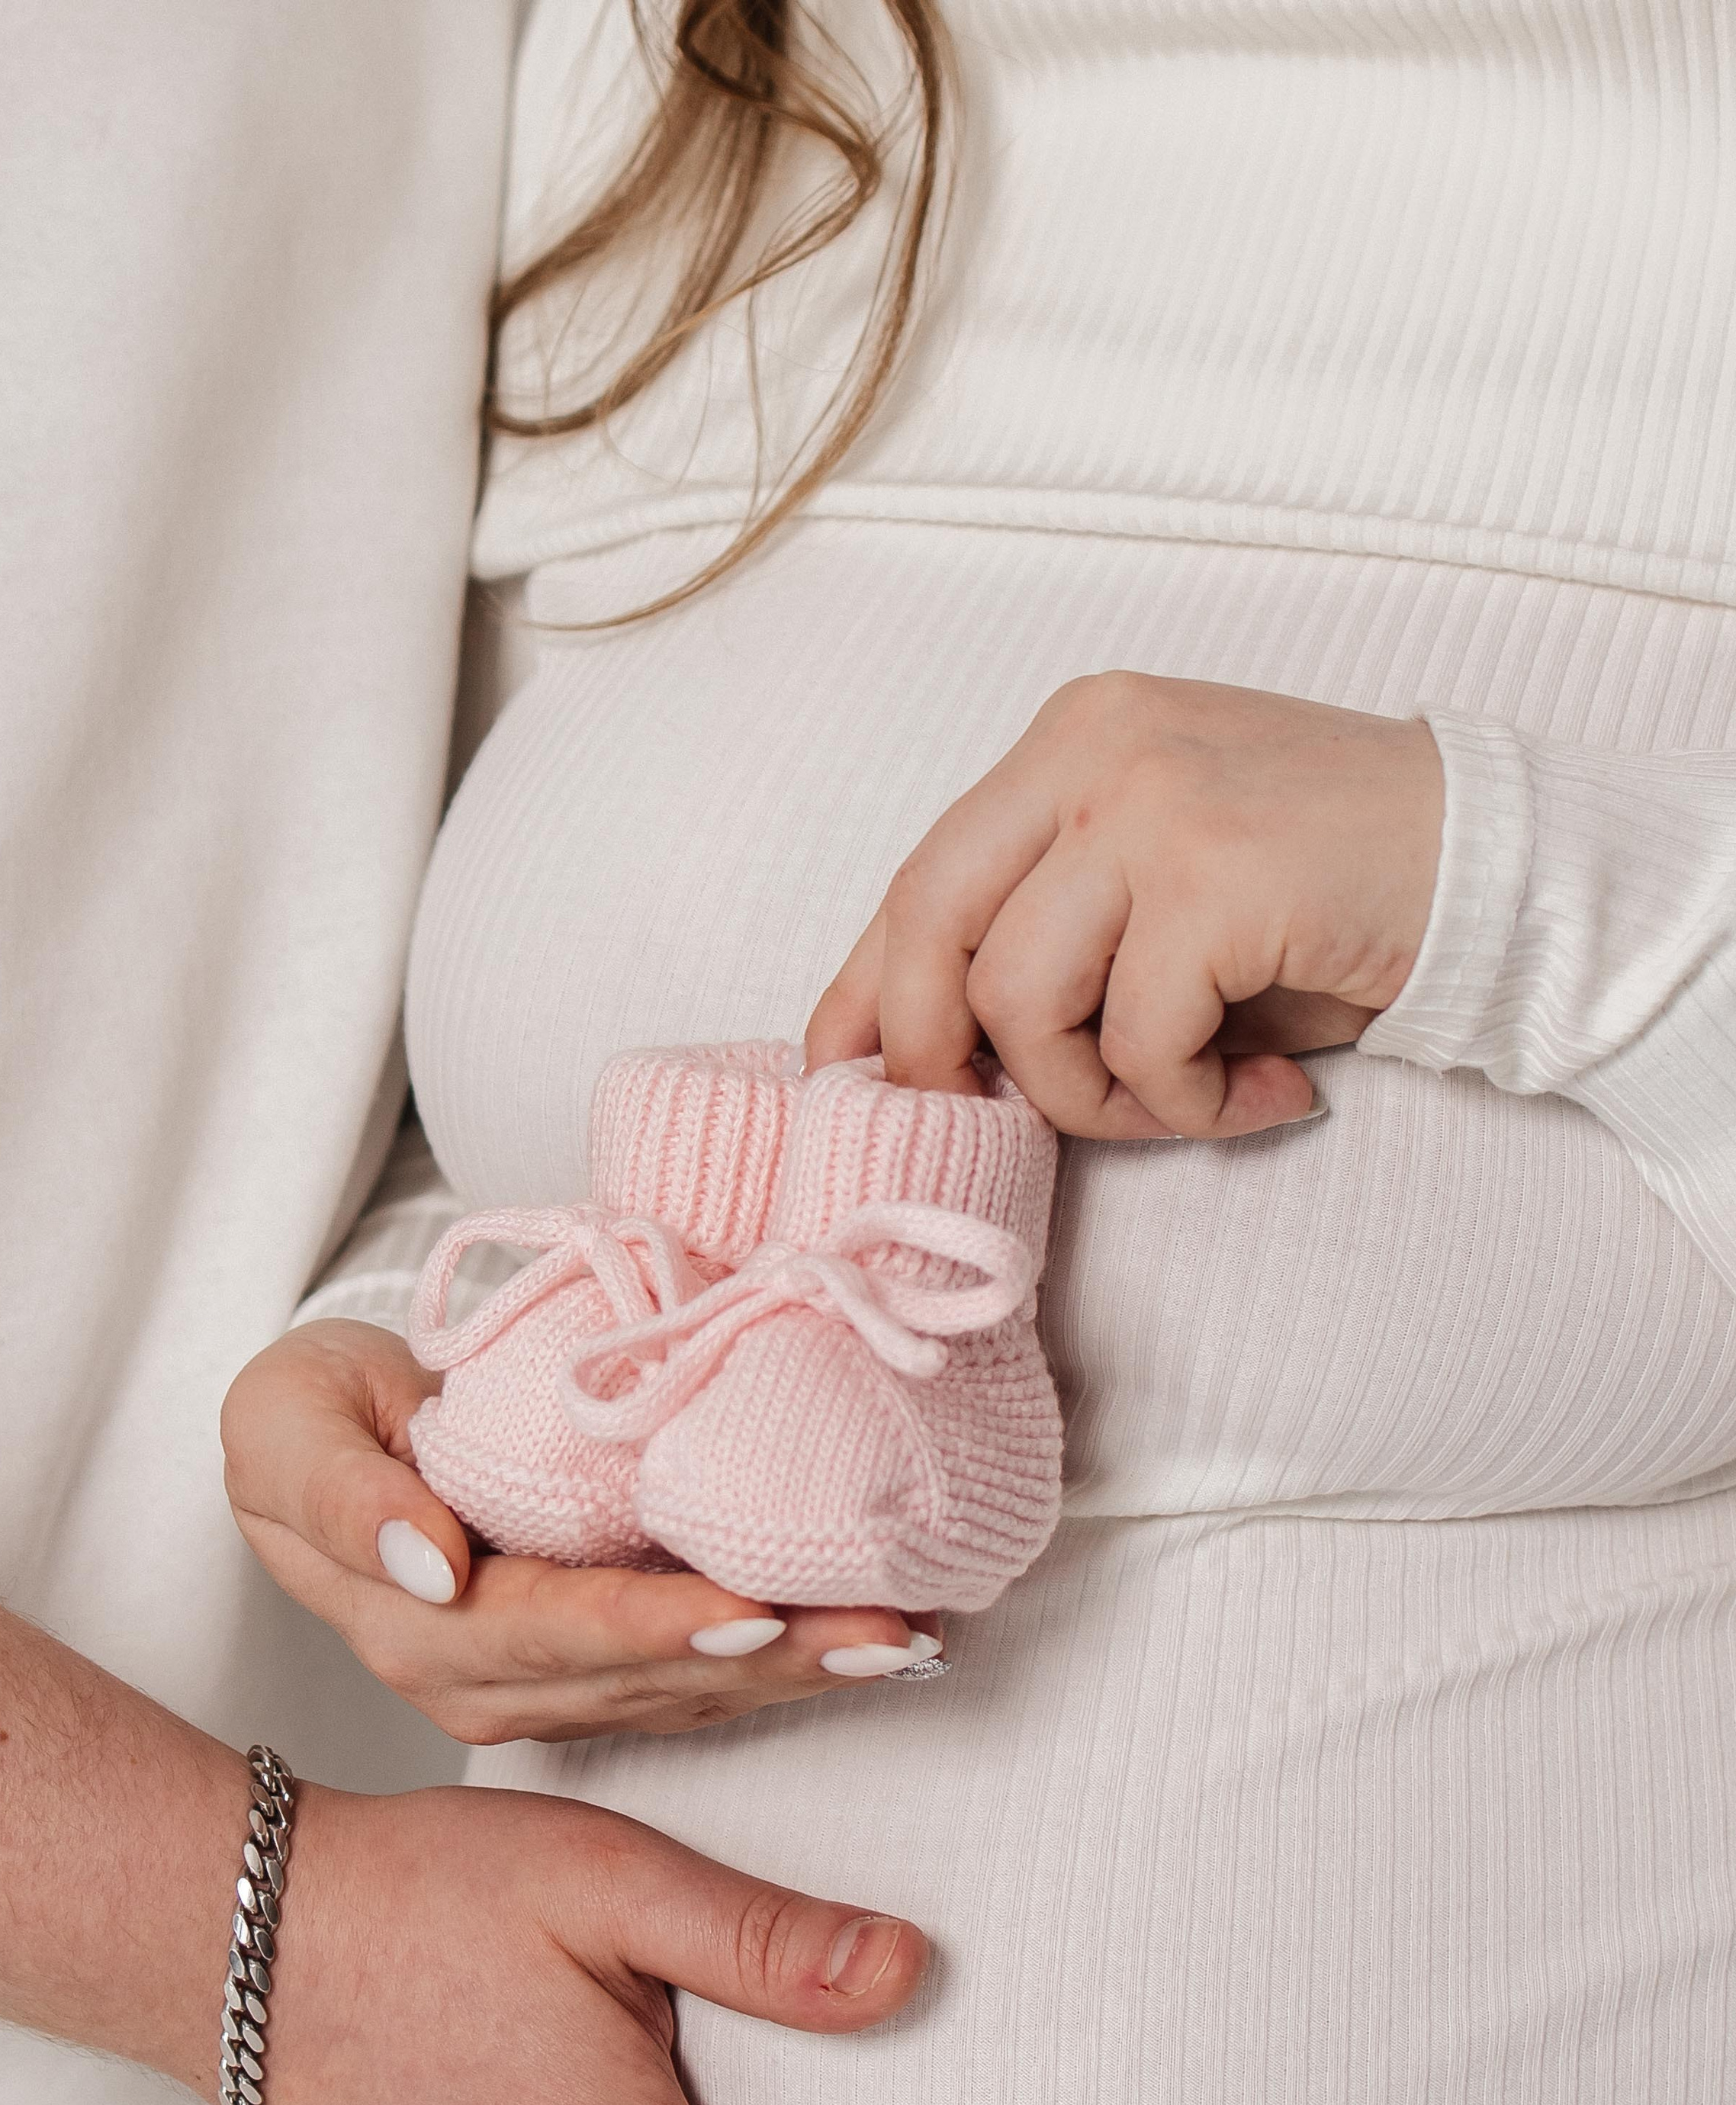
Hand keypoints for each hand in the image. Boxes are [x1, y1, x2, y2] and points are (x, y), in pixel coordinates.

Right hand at [222, 1321, 940, 1744]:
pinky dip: (795, 1658)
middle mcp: (492, 1681)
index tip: (746, 1608)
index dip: (650, 1625)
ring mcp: (552, 1688)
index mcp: (419, 1627)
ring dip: (805, 1668)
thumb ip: (337, 1494)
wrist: (326, 1446)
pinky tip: (876, 1639)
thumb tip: (427, 1563)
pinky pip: (706, 1675)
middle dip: (771, 1657)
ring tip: (905, 1638)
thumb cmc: (309, 1417)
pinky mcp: (600, 1670)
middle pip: (647, 1676)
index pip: (550, 1632)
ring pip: (693, 1688)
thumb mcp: (282, 1425)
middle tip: (881, 1633)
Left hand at [807, 671, 1444, 1138]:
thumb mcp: (1159, 906)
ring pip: (1019, 999)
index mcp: (1071, 740)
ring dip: (1093, 1097)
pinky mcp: (1215, 876)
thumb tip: (915, 1060)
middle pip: (928, 925)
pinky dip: (1191, 1106)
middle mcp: (1094, 748)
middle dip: (939, 1056)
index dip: (864, 991)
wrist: (1501, 866)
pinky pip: (1140, 1043)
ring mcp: (1153, 802)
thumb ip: (1049, 945)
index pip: (921, 875)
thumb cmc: (1327, 902)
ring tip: (1188, 1102)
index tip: (842, 1075)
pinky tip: (1269, 1096)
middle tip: (998, 1125)